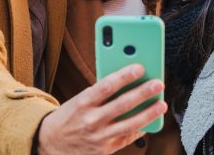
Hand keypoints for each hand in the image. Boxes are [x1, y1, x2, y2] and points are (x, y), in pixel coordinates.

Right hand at [37, 64, 166, 154]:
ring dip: (149, 113)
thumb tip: (127, 81)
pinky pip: (127, 138)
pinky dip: (140, 128)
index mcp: (83, 102)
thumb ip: (102, 92)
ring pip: (130, 123)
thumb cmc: (71, 115)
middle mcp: (91, 120)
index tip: (140, 67)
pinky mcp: (105, 149)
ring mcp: (99, 137)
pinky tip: (150, 121)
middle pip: (122, 104)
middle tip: (158, 83)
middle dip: (143, 93)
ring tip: (161, 104)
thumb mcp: (80, 99)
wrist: (52, 142)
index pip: (107, 86)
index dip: (125, 76)